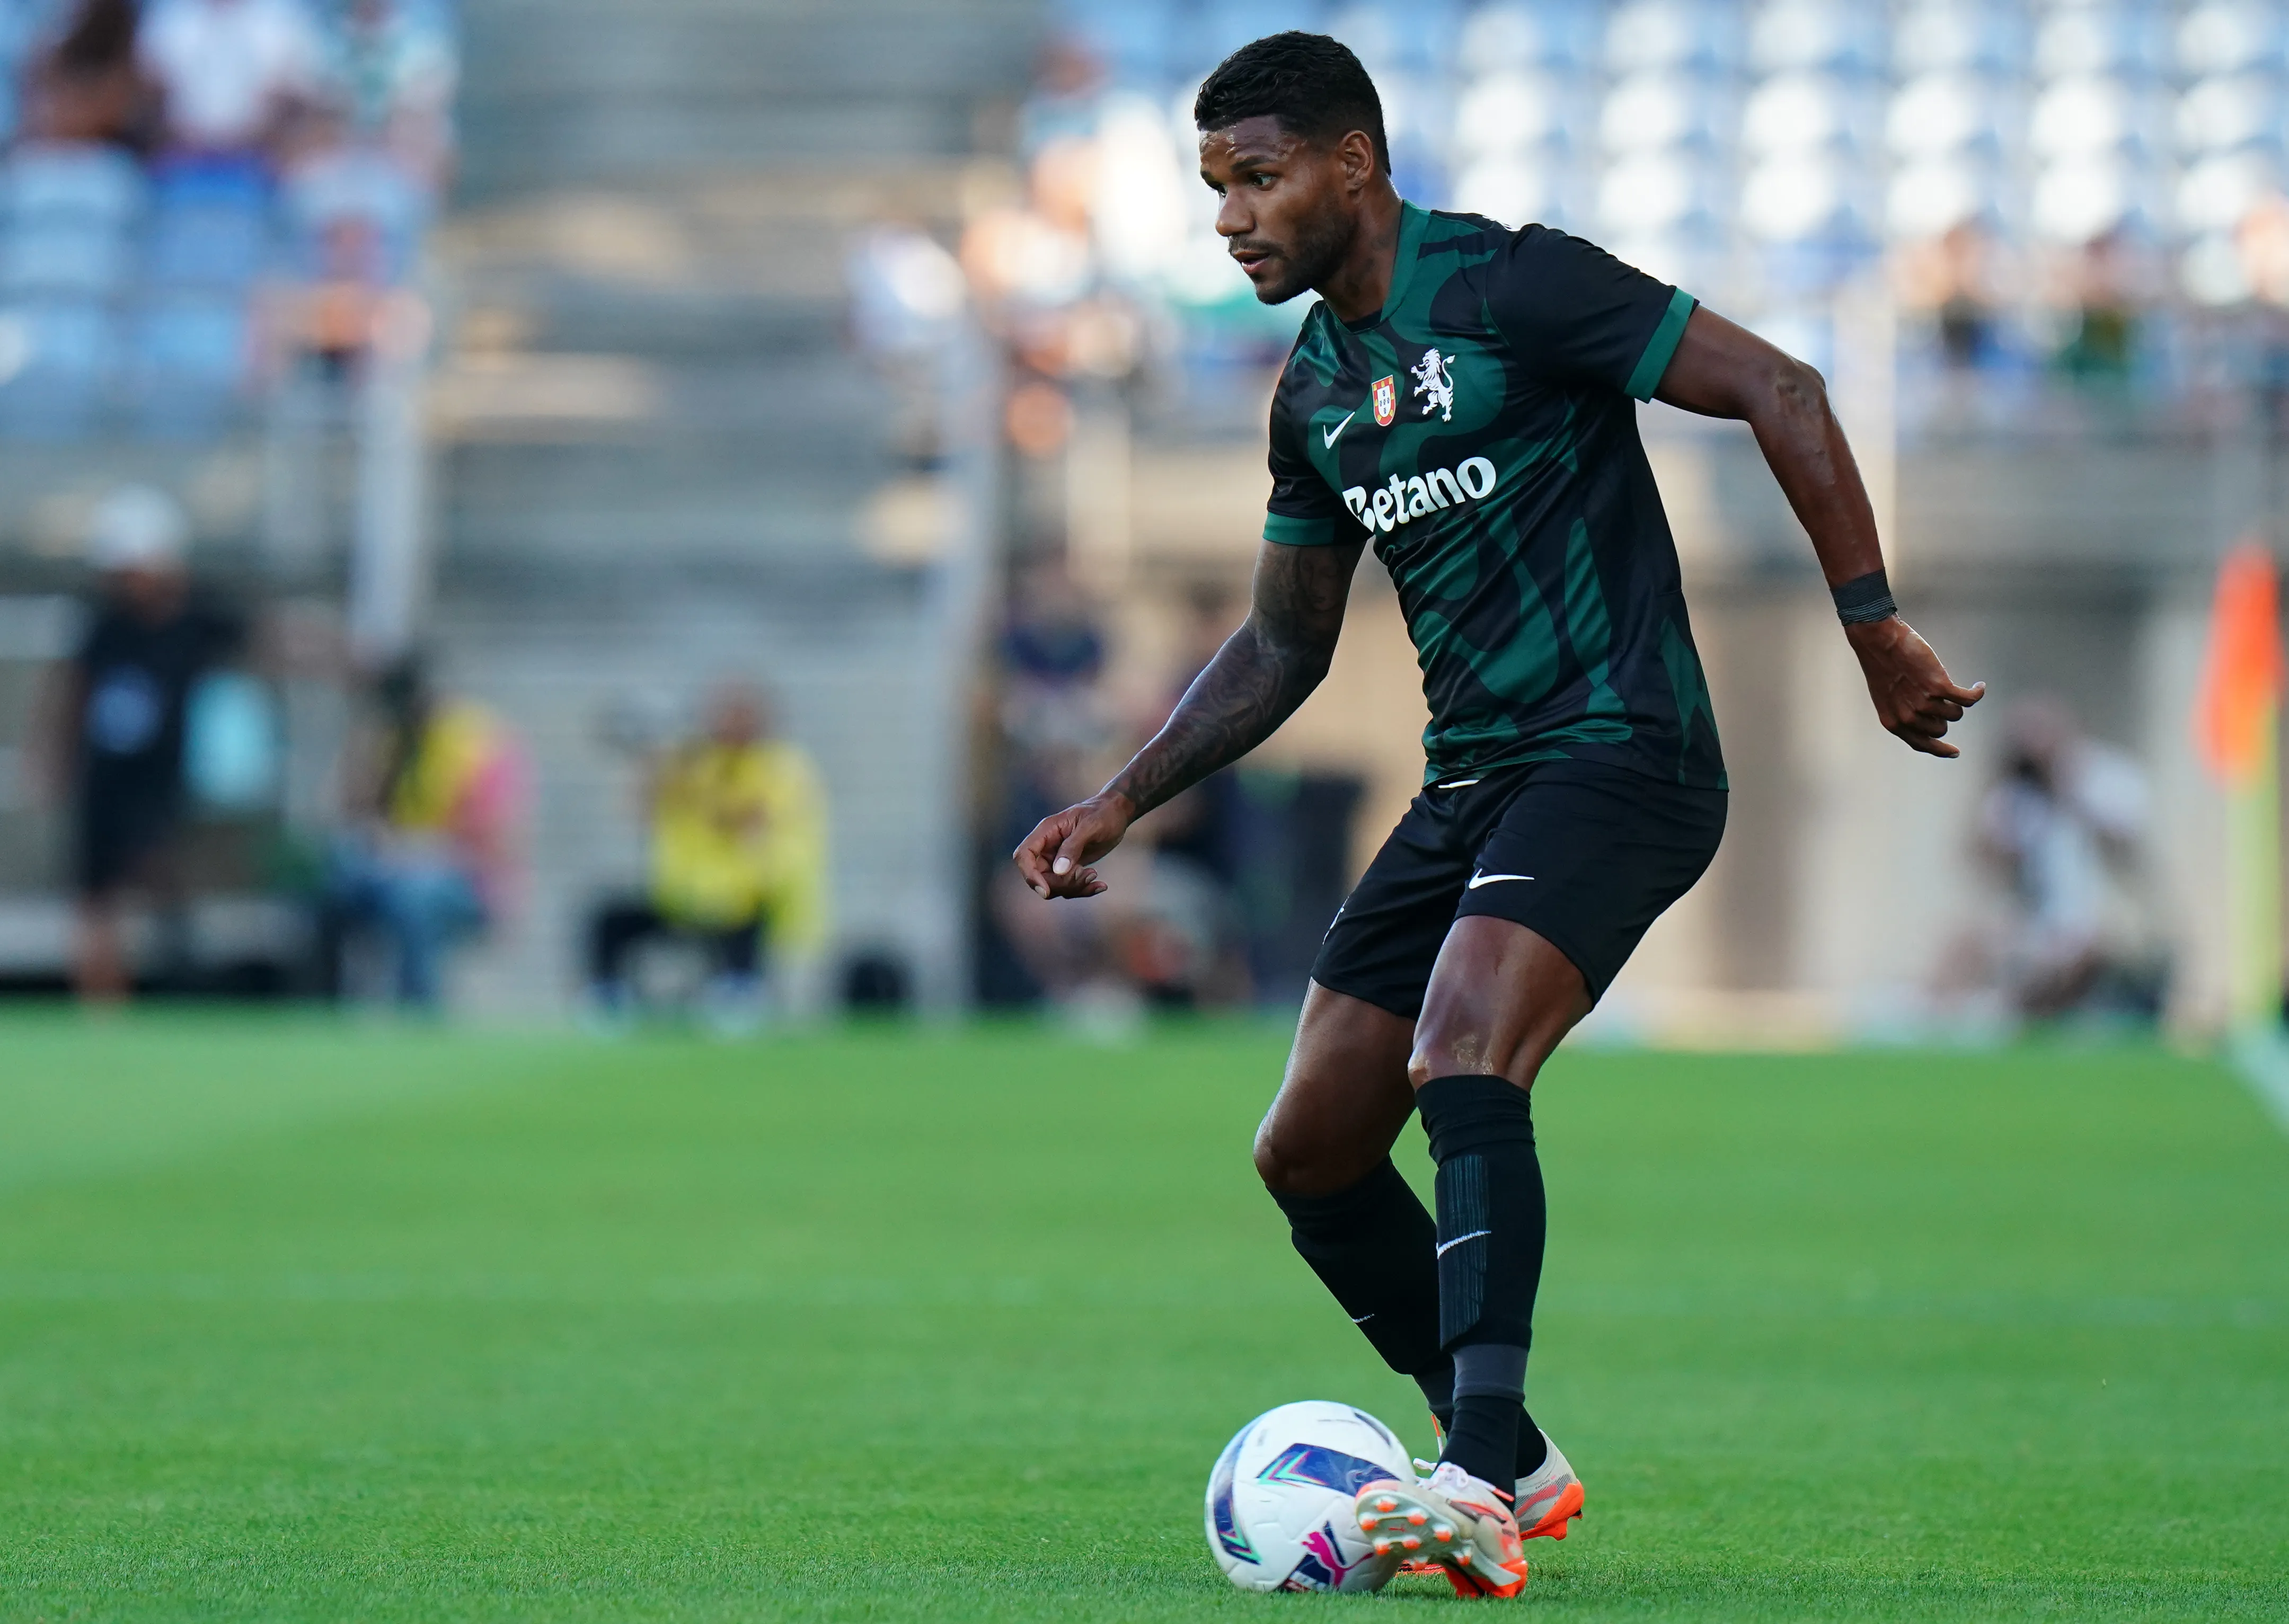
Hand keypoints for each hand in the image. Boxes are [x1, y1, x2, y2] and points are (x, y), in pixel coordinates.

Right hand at [1012, 794, 1132, 898]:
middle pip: (1038, 875)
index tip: (1046, 891)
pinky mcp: (1069, 867)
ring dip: (1074, 887)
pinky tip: (1100, 885)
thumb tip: (1059, 870)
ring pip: (1053, 885)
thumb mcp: (1090, 826)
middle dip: (1060, 884)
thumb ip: (1073, 847)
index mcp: (1046, 831)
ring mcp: (1056, 858)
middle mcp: (1047, 846)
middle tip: (1087, 875)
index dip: (1030, 875)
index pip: (1023, 855)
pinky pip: (1068, 886)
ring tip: (1094, 875)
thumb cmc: (1103, 813)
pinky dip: (1083, 889)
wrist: (1117, 814)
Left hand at [1847, 617, 1985, 757]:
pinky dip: (1977, 692)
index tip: (1955, 752)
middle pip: (1941, 729)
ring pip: (1955, 714)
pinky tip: (1980, 686)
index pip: (1922, 745)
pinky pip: (1968, 699)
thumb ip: (1904, 713)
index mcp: (1893, 723)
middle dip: (1942, 715)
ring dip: (1954, 700)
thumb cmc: (1882, 665)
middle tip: (1933, 694)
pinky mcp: (1939, 687)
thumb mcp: (1886, 697)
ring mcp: (1924, 703)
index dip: (1940, 750)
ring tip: (1942, 682)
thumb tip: (1932, 720)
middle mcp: (1908, 718)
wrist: (1879, 641)